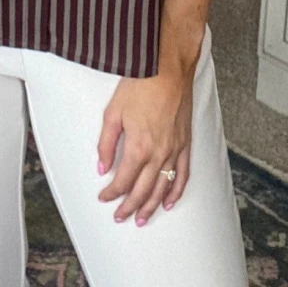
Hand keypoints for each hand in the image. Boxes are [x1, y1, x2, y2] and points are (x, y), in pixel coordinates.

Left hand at [96, 66, 193, 224]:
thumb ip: (106, 144)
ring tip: (142, 219)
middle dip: (129, 207)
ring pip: (163, 187)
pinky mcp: (186, 142)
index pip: (122, 181)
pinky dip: (177, 190)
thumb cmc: (141, 85)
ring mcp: (175, 149)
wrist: (168, 67)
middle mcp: (159, 153)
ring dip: (151, 206)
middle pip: (143, 190)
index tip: (103, 197)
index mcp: (139, 147)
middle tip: (120, 217)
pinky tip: (170, 201)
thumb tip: (102, 167)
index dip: (111, 193)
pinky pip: (183, 173)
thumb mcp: (113, 113)